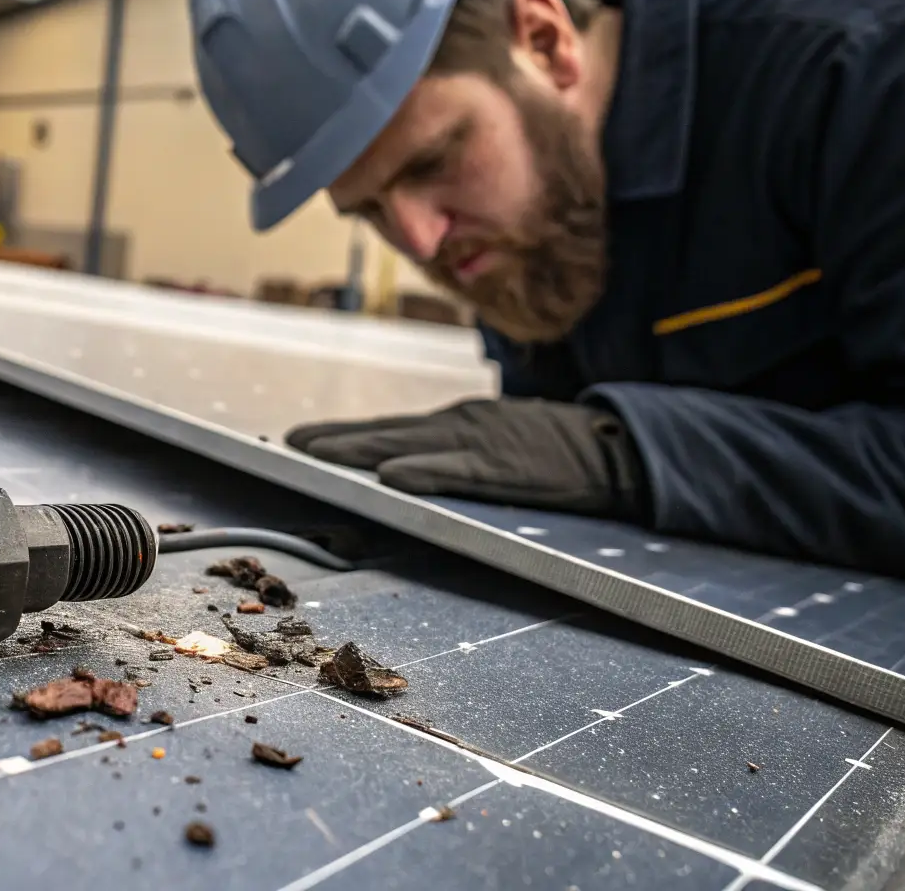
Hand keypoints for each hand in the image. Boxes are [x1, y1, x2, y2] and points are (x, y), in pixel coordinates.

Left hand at [286, 399, 649, 520]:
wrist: (615, 447)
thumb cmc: (556, 450)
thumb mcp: (500, 443)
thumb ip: (458, 456)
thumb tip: (408, 469)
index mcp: (459, 426)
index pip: (391, 431)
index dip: (345, 436)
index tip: (302, 440)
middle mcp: (460, 428)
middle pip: (385, 434)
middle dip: (335, 441)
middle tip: (289, 444)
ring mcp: (480, 446)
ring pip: (407, 446)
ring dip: (357, 451)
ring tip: (314, 453)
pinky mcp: (504, 468)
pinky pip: (455, 472)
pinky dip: (422, 472)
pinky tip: (390, 478)